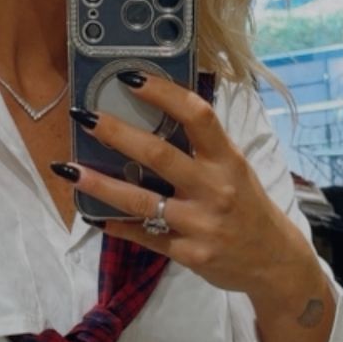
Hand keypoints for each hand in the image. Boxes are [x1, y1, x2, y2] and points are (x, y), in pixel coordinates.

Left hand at [57, 70, 309, 295]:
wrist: (275, 263)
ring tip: (67, 169)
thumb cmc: (249, 208)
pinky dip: (116, 225)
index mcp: (228, 160)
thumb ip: (203, 148)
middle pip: (159, 155)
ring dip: (100, 183)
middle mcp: (215, 189)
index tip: (130, 78)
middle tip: (84, 116)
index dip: (163, 93)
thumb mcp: (236, 171)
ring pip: (142, 201)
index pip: (197, 115)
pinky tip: (93, 214)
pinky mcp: (189, 254)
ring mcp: (201, 224)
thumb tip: (157, 114)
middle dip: (117, 133)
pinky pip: (145, 237)